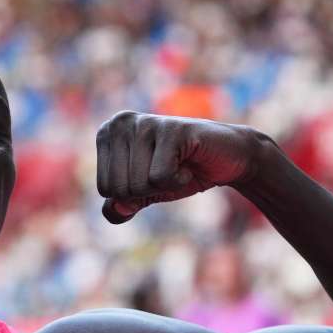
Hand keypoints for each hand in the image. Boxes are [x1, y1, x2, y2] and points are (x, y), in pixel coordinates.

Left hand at [95, 112, 261, 222]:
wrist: (228, 158)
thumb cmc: (180, 172)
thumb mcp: (144, 193)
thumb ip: (121, 205)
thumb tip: (116, 210)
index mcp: (106, 134)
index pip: (105, 189)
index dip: (133, 194)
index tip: (152, 174)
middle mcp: (120, 122)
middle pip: (119, 189)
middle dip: (147, 191)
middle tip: (167, 170)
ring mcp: (145, 123)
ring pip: (138, 185)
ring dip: (165, 185)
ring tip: (178, 164)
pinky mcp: (171, 129)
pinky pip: (160, 178)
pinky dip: (179, 181)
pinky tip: (188, 163)